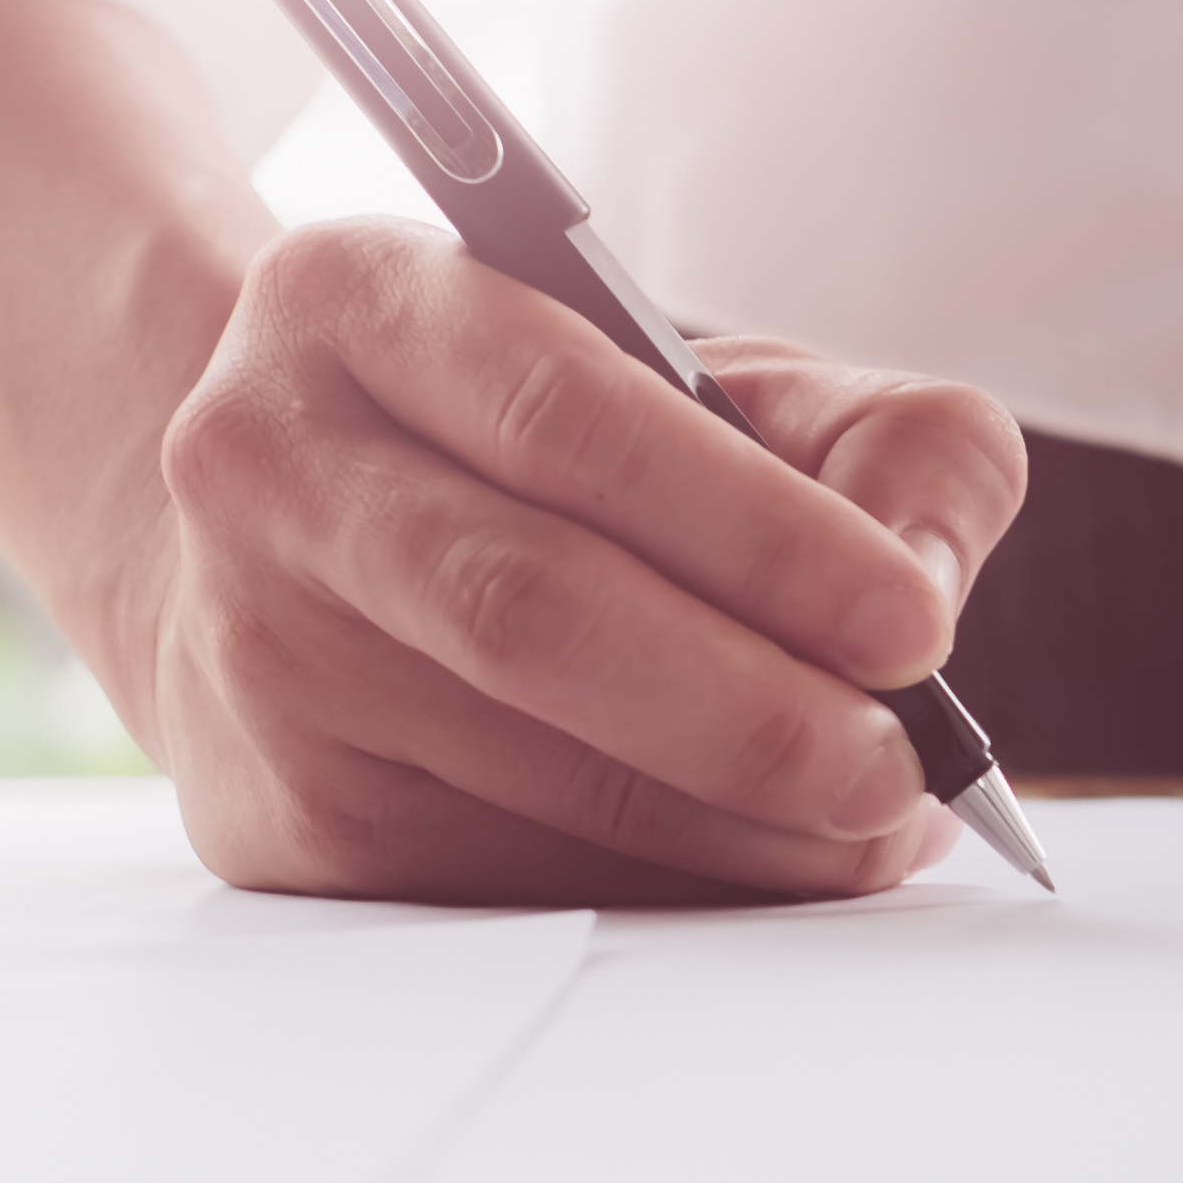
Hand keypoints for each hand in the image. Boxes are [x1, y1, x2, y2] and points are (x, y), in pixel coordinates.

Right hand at [129, 220, 1029, 905]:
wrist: (300, 534)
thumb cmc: (550, 448)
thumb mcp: (722, 377)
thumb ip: (883, 439)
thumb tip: (928, 576)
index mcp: (366, 297)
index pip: (567, 416)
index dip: (756, 531)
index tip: (914, 623)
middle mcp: (270, 464)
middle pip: (527, 610)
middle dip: (748, 711)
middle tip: (900, 769)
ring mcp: (254, 650)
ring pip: (521, 772)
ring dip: (733, 826)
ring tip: (870, 824)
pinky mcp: (276, 813)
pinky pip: (504, 878)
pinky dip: (665, 884)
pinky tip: (763, 859)